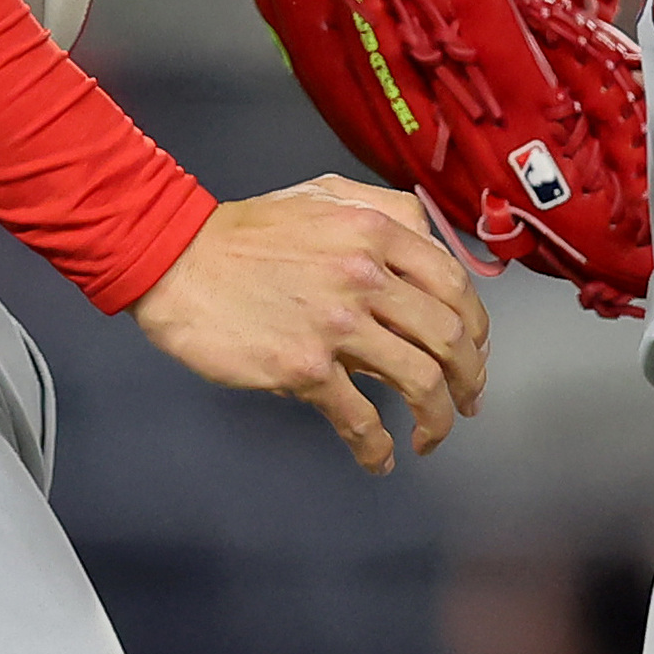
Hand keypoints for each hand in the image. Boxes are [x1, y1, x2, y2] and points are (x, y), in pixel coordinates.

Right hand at [131, 176, 490, 474]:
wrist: (176, 258)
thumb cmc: (247, 232)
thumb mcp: (325, 193)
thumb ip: (385, 210)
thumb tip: (432, 246)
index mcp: (377, 231)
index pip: (455, 286)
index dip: (477, 328)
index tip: (474, 353)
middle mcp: (366, 275)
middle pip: (450, 337)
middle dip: (469, 378)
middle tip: (468, 399)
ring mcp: (336, 323)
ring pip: (419, 381)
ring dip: (438, 419)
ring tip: (432, 436)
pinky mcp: (304, 368)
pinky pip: (359, 418)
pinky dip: (377, 448)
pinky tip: (379, 460)